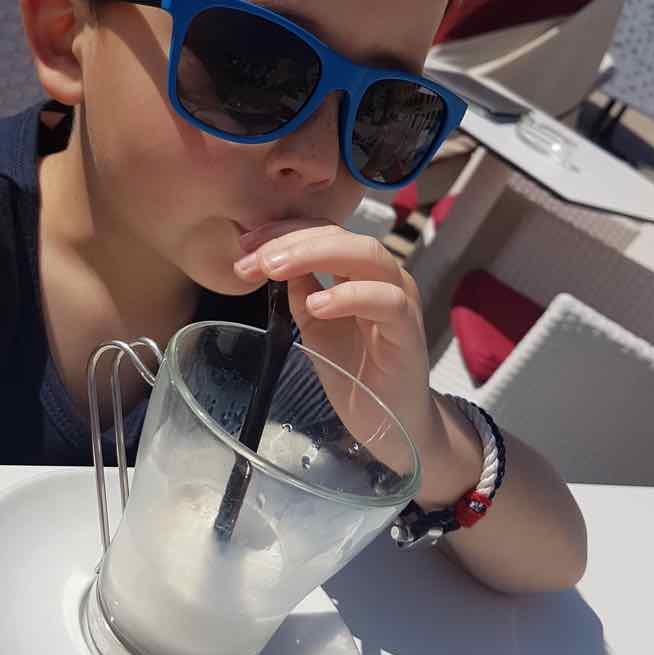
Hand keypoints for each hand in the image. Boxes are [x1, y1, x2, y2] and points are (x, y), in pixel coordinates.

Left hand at [234, 219, 440, 478]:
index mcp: (360, 270)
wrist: (388, 422)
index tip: (245, 246)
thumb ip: (298, 290)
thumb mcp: (314, 324)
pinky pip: (385, 299)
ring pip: (366, 255)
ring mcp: (400, 298)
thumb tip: (268, 257)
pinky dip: (348, 296)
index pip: (322, 232)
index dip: (282, 232)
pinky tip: (316, 305)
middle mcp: (384, 275)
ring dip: (316, 255)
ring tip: (275, 270)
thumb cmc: (353, 372)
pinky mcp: (408, 328)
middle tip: (254, 259)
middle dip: (292, 241)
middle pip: (341, 235)